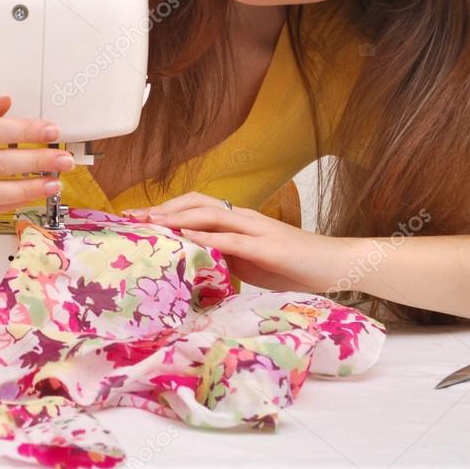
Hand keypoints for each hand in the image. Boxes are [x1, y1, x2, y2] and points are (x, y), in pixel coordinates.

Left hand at [123, 192, 352, 292]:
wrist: (336, 264)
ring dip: (178, 216)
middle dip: (163, 209)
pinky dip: (209, 236)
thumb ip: (226, 257)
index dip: (167, 208)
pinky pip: (234, 238)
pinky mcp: (269, 246)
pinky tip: (188, 236)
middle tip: (132, 217)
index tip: (138, 218)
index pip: (197, 206)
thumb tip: (196, 260)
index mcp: (239, 221)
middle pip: (197, 203)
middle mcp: (245, 218)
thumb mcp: (252, 262)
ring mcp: (257, 229)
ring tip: (152, 222)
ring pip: (211, 214)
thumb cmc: (295, 266)